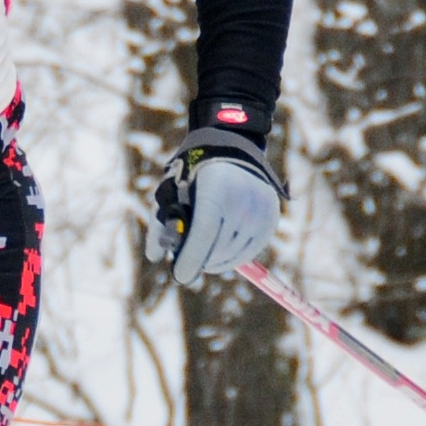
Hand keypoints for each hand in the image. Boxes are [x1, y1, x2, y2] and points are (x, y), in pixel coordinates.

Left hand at [153, 125, 282, 285]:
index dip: (191, 258)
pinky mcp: (271, 219)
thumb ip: (161, 224)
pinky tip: (221, 252)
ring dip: (216, 261)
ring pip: (235, 254)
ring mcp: (261, 210)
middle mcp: (243, 199)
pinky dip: (233, 257)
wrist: (231, 149)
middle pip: (219, 248)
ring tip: (204, 255)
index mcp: (215, 188)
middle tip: (187, 266)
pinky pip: (251, 251)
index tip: (179, 276)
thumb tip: (154, 257)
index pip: (205, 232)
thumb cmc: (193, 174)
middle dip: (200, 261)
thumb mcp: (172, 191)